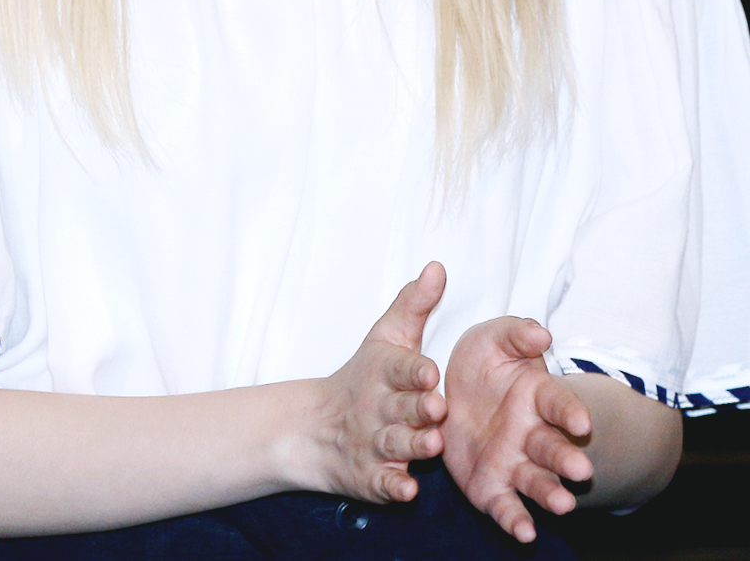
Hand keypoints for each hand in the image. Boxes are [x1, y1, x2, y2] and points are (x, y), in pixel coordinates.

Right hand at [304, 261, 446, 503]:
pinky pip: (383, 484)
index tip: (430, 371)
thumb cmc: (364, 377)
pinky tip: (407, 490)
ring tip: (432, 445)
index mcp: (384, 372)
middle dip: (417, 409)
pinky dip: (393, 487)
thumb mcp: (386, 337)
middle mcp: (378, 408)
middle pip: (401, 408)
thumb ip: (414, 304)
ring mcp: (373, 443)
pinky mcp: (371, 477)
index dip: (414, 370)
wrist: (316, 429)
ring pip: (395, 445)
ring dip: (413, 446)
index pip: (399, 367)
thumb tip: (438, 266)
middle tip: (436, 407)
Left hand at [443, 318, 592, 542]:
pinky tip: (526, 534)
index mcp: (537, 396)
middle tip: (581, 471)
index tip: (582, 423)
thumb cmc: (483, 362)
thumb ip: (517, 334)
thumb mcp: (494, 338)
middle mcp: (532, 435)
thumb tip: (542, 334)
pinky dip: (516, 520)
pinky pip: (506, 506)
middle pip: (553, 449)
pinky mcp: (492, 488)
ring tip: (563, 505)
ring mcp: (514, 464)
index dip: (571, 412)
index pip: (559, 403)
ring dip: (550, 494)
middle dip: (567, 460)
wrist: (452, 394)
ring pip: (536, 481)